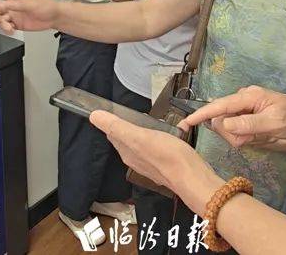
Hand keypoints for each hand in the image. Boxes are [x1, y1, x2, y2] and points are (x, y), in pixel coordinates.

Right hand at [0, 0, 59, 33]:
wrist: (53, 17)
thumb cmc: (45, 6)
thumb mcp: (28, 3)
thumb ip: (14, 5)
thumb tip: (3, 6)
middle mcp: (12, 4)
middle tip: (0, 21)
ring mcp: (14, 14)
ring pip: (0, 19)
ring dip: (2, 25)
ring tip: (9, 28)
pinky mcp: (17, 23)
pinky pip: (6, 26)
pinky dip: (6, 29)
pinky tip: (12, 30)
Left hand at [89, 110, 224, 213]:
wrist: (192, 176)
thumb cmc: (167, 155)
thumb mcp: (138, 136)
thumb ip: (116, 126)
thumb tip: (94, 116)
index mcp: (127, 152)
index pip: (113, 133)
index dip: (112, 121)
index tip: (114, 109)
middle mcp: (136, 160)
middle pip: (127, 139)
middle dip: (128, 125)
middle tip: (134, 113)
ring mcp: (151, 163)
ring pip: (142, 143)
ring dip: (144, 131)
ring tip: (151, 121)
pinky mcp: (166, 164)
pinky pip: (158, 148)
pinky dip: (159, 138)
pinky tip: (167, 134)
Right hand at [179, 86, 285, 151]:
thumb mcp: (274, 123)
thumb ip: (248, 124)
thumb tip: (223, 124)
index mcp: (247, 97)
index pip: (218, 106)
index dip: (200, 115)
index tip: (183, 123)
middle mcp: (241, 99)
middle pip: (221, 121)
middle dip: (232, 135)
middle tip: (253, 139)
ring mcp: (242, 108)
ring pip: (227, 128)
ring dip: (239, 137)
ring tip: (259, 136)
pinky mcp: (245, 116)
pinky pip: (235, 130)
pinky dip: (243, 137)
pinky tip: (257, 135)